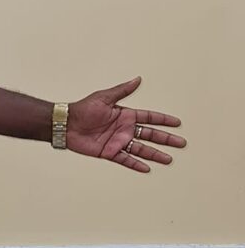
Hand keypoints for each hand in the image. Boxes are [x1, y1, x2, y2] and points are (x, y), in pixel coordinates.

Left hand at [68, 76, 185, 173]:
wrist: (66, 124)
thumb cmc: (83, 109)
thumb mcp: (104, 97)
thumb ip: (122, 90)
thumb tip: (138, 79)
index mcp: (125, 115)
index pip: (149, 118)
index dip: (163, 120)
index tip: (177, 123)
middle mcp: (124, 129)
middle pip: (150, 135)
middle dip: (166, 139)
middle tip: (181, 143)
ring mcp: (117, 141)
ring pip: (141, 149)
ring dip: (155, 154)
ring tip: (169, 159)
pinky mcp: (109, 152)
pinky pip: (125, 159)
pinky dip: (136, 164)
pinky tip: (147, 168)